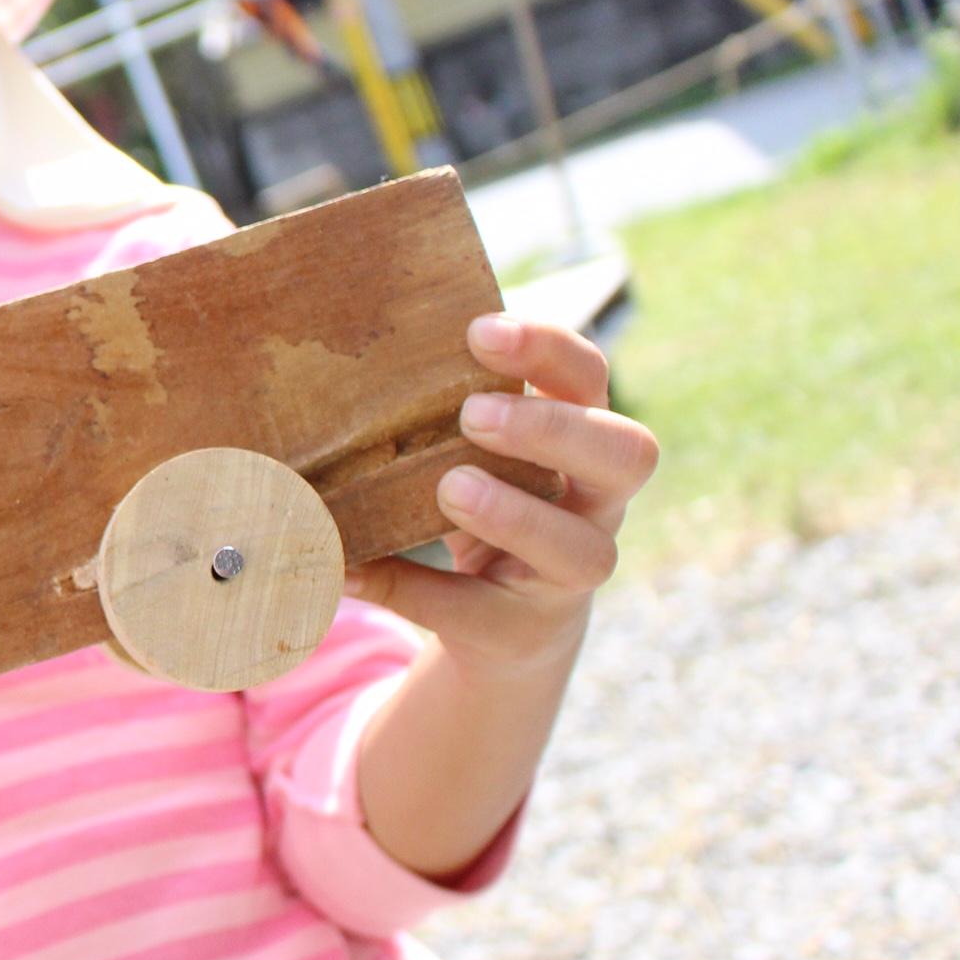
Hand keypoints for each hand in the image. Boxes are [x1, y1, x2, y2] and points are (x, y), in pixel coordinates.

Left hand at [347, 314, 659, 668]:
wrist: (504, 624)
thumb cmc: (481, 501)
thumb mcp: (469, 453)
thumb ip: (436, 412)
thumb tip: (331, 359)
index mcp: (583, 435)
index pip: (590, 376)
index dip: (549, 349)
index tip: (480, 332)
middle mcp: (599, 501)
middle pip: (628, 454)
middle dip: (553, 428)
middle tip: (474, 415)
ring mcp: (574, 570)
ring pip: (585, 550)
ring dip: (514, 515)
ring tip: (450, 488)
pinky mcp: (525, 628)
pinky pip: (479, 612)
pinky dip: (408, 589)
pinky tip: (347, 568)